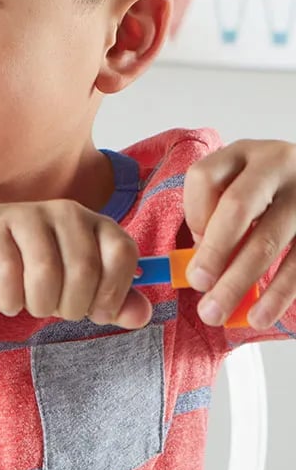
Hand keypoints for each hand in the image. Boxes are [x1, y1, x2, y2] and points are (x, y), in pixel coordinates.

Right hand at [0, 200, 151, 328]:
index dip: (114, 292)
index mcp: (95, 223)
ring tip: (32, 306)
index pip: (122, 253)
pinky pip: (7, 275)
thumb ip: (113, 300)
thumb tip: (141, 316)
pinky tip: (8, 301)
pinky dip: (10, 301)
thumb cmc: (35, 265)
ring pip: (45, 273)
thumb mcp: (79, 284)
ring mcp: (27, 216)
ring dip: (39, 305)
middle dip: (73, 306)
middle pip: (84, 269)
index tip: (97, 313)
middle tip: (57, 311)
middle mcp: (66, 213)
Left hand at [184, 139, 295, 328]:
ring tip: (217, 313)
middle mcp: (278, 165)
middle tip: (197, 285)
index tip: (191, 244)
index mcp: (243, 154)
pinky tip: (260, 316)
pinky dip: (278, 293)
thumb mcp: (239, 190)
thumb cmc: (267, 197)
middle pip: (238, 207)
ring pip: (268, 239)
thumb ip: (216, 220)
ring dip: (239, 281)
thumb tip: (197, 272)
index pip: (204, 177)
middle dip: (213, 251)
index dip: (193, 213)